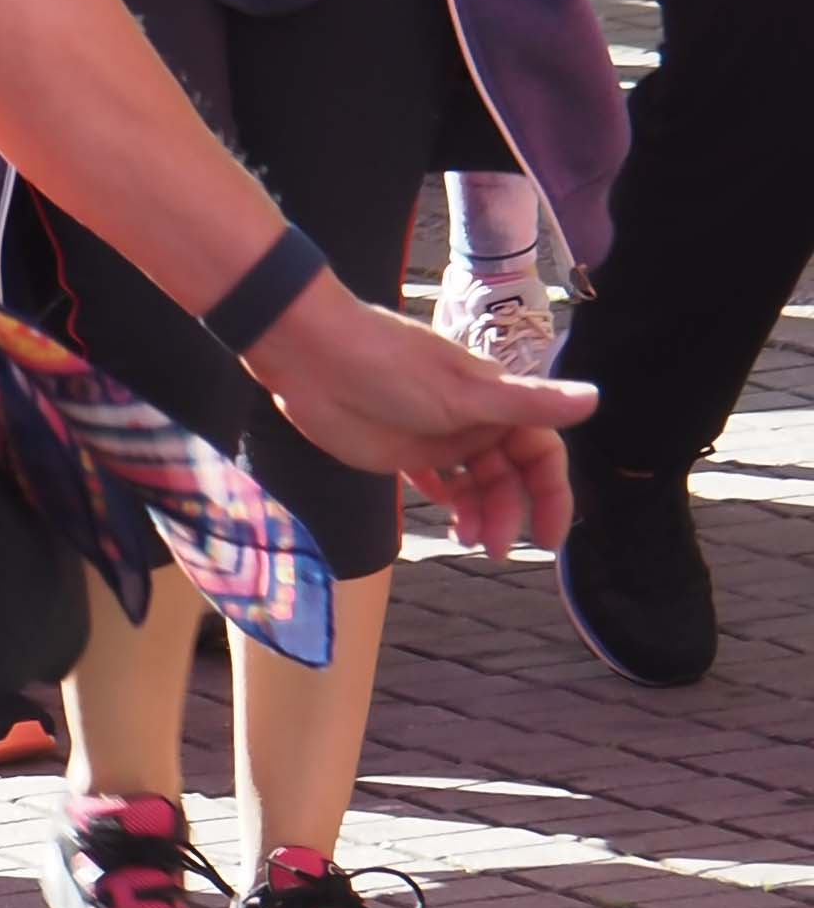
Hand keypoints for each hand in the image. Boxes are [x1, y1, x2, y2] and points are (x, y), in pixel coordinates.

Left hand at [243, 285, 589, 554]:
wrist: (314, 357)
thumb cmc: (390, 367)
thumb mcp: (464, 392)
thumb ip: (526, 403)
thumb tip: (594, 399)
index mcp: (497, 403)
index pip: (541, 454)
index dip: (551, 494)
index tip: (548, 537)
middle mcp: (474, 421)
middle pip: (509, 476)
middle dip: (509, 512)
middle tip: (493, 549)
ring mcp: (438, 437)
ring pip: (475, 484)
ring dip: (479, 513)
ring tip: (468, 541)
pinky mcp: (403, 451)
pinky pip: (436, 480)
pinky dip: (446, 498)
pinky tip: (446, 516)